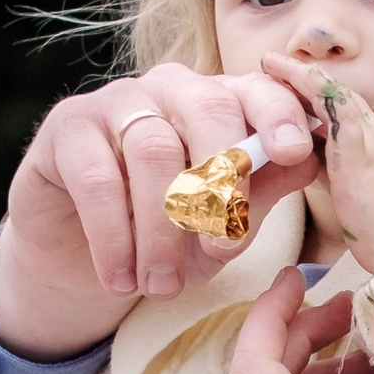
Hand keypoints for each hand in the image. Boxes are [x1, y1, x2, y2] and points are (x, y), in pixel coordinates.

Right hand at [0, 65, 321, 356]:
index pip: (259, 91)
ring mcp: (117, 100)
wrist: (83, 260)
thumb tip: (307, 161)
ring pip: (153, 149)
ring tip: (160, 286)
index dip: (280, 116)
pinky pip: (97, 175)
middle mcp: (173, 88)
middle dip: (223, 185)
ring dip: (162, 229)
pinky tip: (120, 279)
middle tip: (220, 250)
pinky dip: (113, 236)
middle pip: (209, 109)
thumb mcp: (225, 227)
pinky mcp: (67, 126)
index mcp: (223, 102)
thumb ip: (262, 193)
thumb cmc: (169, 238)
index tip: (294, 152)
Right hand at [263, 59, 373, 269]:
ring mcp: (365, 156)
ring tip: (274, 103)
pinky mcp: (359, 178)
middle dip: (300, 84)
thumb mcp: (357, 168)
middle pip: (330, 100)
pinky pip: (329, 148)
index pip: (330, 90)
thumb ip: (344, 129)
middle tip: (268, 75)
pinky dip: (308, 140)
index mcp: (369, 129)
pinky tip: (293, 147)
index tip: (270, 60)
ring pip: (329, 123)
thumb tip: (330, 93)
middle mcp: (370, 136)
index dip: (299, 73)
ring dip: (302, 110)